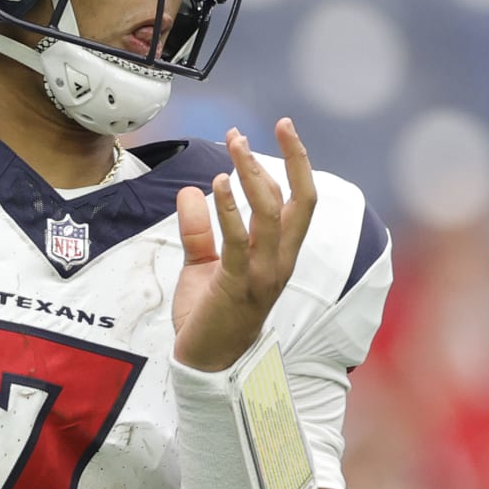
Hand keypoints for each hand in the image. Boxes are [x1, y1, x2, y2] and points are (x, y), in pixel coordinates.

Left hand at [171, 119, 316, 371]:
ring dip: (253, 175)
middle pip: (298, 201)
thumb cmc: (208, 314)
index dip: (294, 162)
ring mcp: (261, 274)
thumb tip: (190, 191)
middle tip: (268, 126)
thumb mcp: (202, 264)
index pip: (298, 200)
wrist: (203, 362)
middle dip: (290, 159)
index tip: (282, 127)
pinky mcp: (236, 286)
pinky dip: (229, 210)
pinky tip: (217, 185)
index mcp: (279, 253)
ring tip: (235, 144)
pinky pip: (237, 242)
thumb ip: (199, 229)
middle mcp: (280, 261)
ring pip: (270, 215)